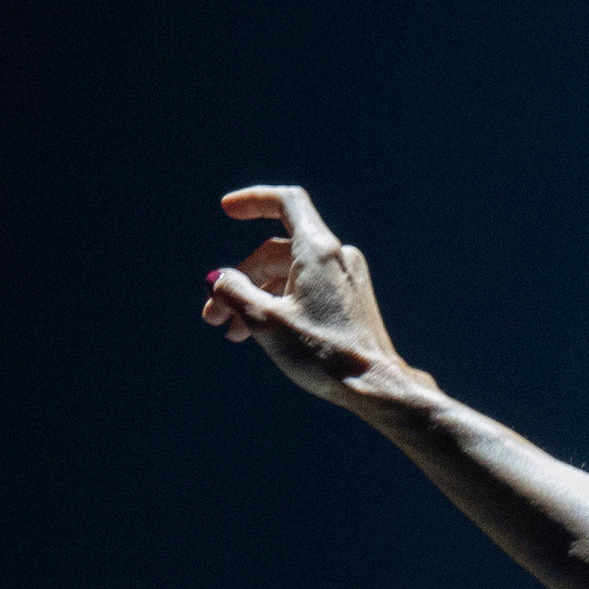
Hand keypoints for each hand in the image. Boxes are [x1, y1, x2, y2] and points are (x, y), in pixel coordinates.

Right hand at [199, 186, 430, 408]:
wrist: (375, 387)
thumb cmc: (323, 354)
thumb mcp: (265, 321)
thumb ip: (233, 292)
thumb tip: (217, 280)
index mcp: (318, 250)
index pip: (286, 202)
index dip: (254, 201)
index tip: (227, 209)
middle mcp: (337, 257)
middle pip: (275, 252)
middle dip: (239, 279)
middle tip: (213, 315)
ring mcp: (346, 279)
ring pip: (288, 275)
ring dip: (255, 297)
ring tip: (231, 331)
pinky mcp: (350, 301)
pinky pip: (306, 289)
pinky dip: (280, 303)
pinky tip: (258, 331)